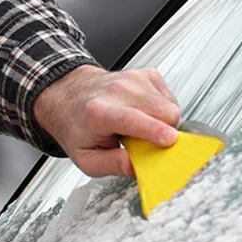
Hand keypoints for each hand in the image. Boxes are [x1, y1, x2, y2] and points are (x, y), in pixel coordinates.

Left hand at [33, 65, 180, 177]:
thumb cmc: (77, 127)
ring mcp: (133, 79)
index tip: (169, 140)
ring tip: (139, 127)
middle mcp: (117, 91)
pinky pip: (170, 98)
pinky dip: (162, 110)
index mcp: (97, 112)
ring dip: (163, 122)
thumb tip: (136, 167)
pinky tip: (143, 114)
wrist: (70, 98)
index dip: (154, 130)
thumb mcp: (85, 158)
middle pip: (163, 113)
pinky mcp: (146, 75)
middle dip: (164, 133)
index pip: (131, 119)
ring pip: (171, 106)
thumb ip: (112, 165)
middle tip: (144, 142)